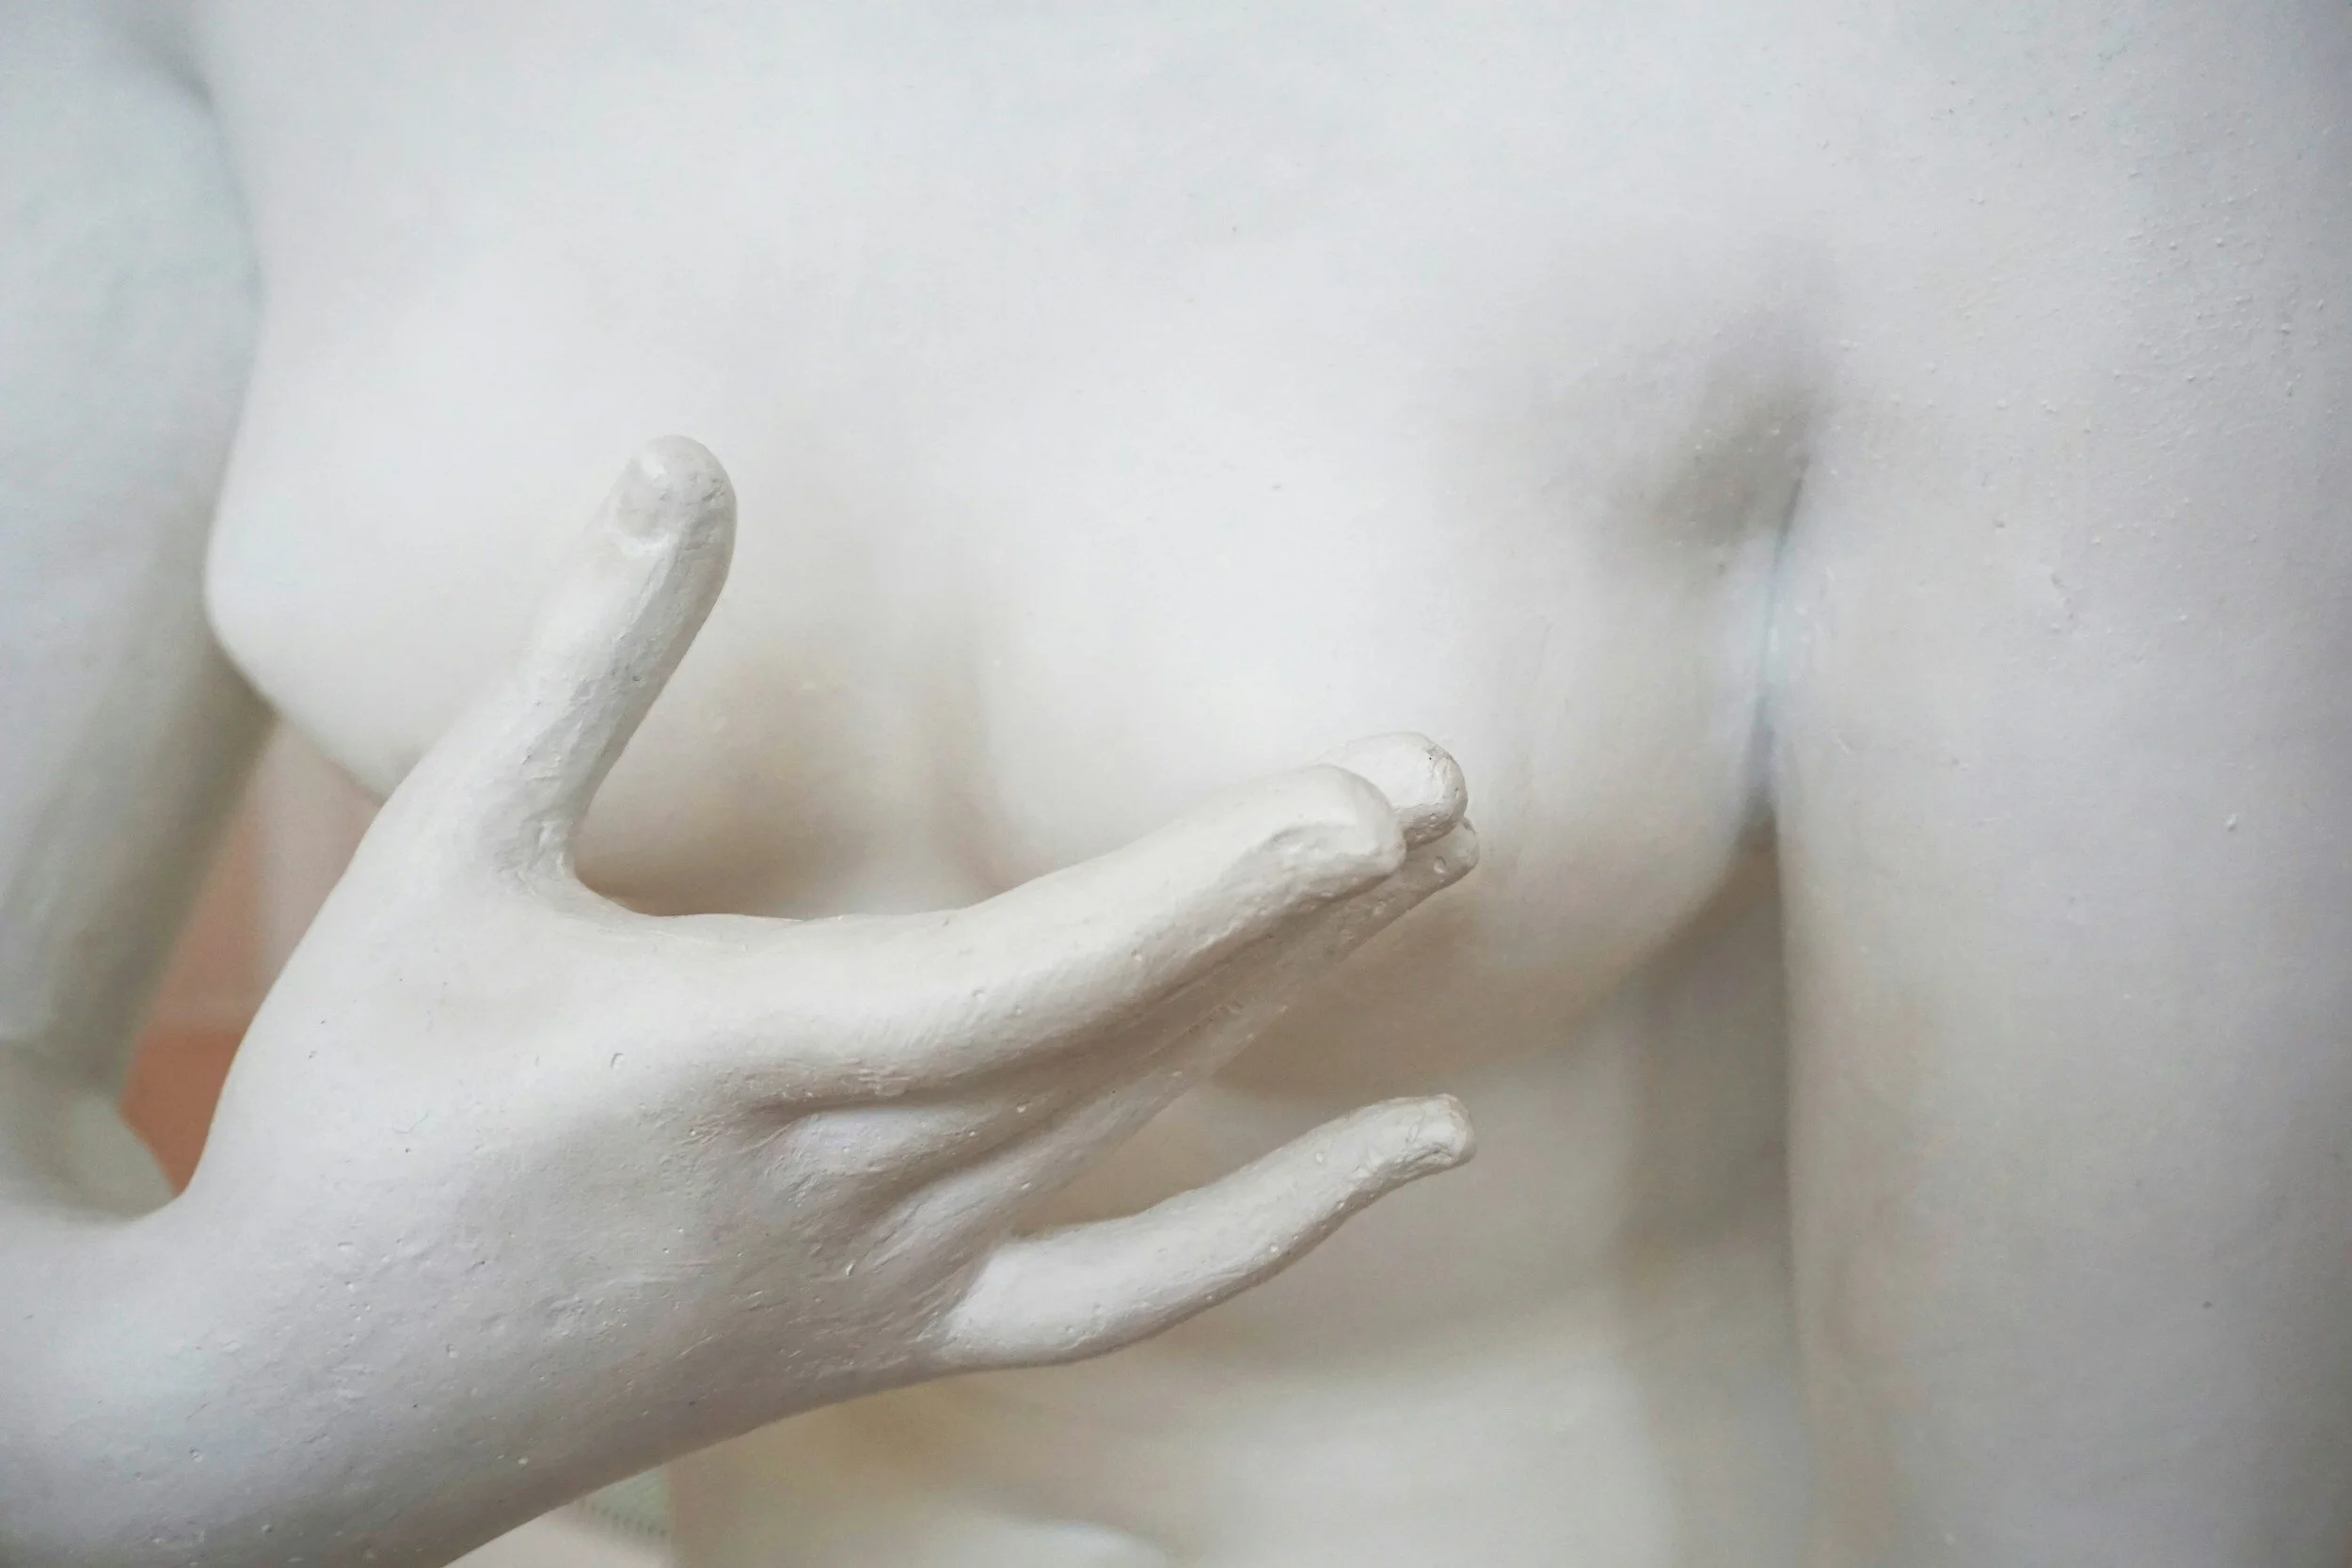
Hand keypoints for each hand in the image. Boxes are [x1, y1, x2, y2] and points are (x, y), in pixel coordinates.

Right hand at [171, 438, 1476, 1557]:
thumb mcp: (438, 854)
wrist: (289, 1409)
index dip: (1224, 887)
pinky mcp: (895, 1338)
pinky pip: (1129, 1295)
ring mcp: (889, 1280)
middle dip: (1307, 907)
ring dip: (1298, 1004)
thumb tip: (679, 455)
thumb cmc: (351, 1112)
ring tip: (1430, 879)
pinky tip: (1429, 1144)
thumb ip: (584, 656)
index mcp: (739, 1052)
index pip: (1044, 971)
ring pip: (1145, 1127)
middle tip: (1451, 786)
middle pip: (1135, 1034)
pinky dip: (1286, 1226)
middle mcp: (849, 1179)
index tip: (1378, 802)